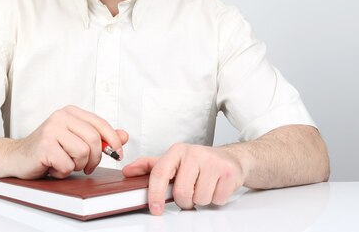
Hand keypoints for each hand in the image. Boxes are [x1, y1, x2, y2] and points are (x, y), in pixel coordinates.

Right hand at [8, 105, 127, 179]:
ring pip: (83, 152)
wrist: (17, 158)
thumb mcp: (76, 140)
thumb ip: (100, 137)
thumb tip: (124, 135)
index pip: (101, 124)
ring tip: (64, 163)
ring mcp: (51, 129)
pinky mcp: (44, 146)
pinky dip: (63, 172)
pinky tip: (53, 168)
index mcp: (71, 112)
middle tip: (85, 166)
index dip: (113, 141)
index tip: (116, 153)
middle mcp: (61, 116)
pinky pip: (68, 165)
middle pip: (94, 140)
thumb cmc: (47, 150)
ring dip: (77, 165)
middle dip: (94, 158)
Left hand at [122, 143, 246, 214]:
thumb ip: (150, 166)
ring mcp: (213, 162)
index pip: (160, 173)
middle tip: (190, 192)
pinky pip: (217, 200)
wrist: (230, 158)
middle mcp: (194, 153)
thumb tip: (128, 171)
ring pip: (200, 199)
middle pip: (181, 192)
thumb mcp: (174, 161)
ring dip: (201, 199)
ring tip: (204, 186)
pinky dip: (216, 199)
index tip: (155, 208)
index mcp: (177, 151)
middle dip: (185, 200)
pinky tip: (216, 186)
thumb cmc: (199, 162)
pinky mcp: (229, 172)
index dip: (155, 194)